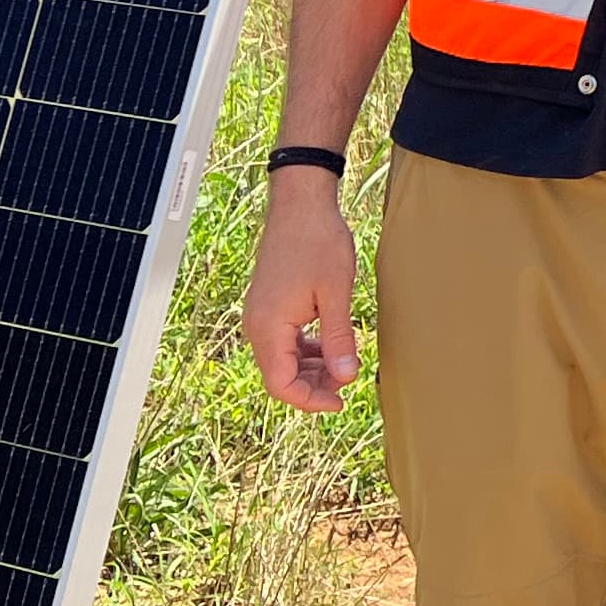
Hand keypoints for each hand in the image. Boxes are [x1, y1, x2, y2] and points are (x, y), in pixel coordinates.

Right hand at [240, 181, 363, 411]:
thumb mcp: (336, 293)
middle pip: (279, 375)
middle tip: (347, 385)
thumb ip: (338, 338)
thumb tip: (345, 377)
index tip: (341, 401)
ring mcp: (261, 314)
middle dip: (313, 386)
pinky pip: (284, 341)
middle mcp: (257, 325)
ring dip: (311, 369)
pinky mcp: (269, 305)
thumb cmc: (318, 241)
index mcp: (269, 327)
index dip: (310, 400)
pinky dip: (306, 350)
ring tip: (343, 367)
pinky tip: (330, 347)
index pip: (281, 384)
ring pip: (282, 359)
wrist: (301, 204)